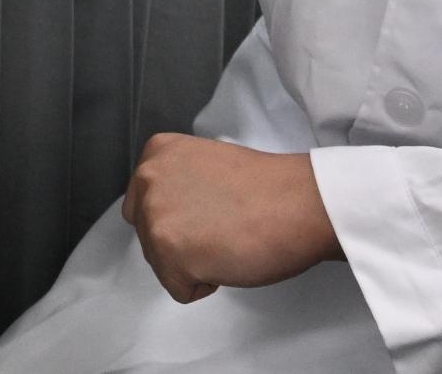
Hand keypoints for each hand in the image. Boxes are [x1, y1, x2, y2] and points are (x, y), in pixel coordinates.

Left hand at [119, 134, 339, 303]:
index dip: (181, 218)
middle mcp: (148, 180)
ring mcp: (155, 217)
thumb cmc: (266, 189)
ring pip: (161, 263)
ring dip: (193, 263)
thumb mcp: (205, 166)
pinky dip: (204, 285)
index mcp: (158, 153)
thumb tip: (175, 211)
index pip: (145, 203)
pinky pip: (179, 289)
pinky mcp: (169, 253)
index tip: (210, 213)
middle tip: (220, 229)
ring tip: (227, 239)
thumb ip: (179, 183)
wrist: (296, 204)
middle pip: (149, 234)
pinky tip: (228, 258)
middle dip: (181, 241)